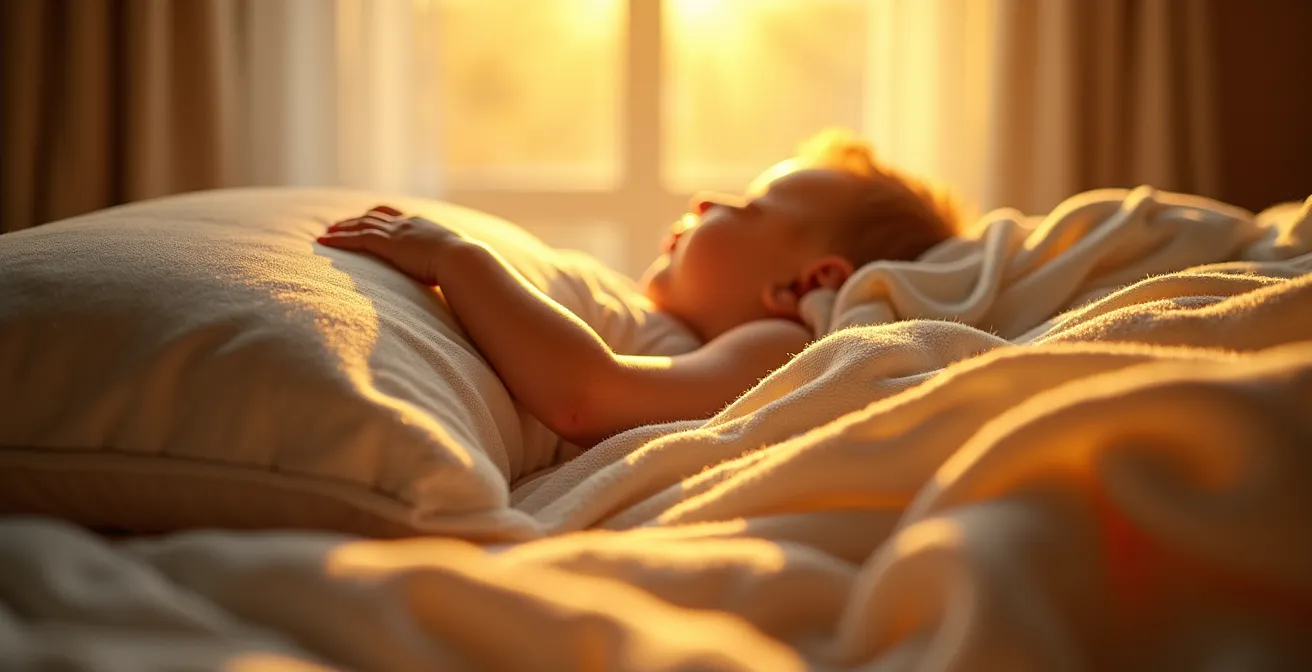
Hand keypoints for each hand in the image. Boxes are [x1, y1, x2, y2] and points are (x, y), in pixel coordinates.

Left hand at [317, 205, 469, 284]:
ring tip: (326, 233)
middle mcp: (407, 223)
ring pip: (361, 225)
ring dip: (341, 229)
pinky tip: (323, 241)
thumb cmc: (465, 267)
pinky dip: (338, 239)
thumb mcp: (455, 262)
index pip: (395, 216)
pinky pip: (357, 238)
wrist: (463, 261)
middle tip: (338, 225)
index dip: (378, 218)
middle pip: (374, 216)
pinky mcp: (388, 244)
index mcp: (423, 225)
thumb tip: (456, 277)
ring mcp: (397, 232)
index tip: (367, 220)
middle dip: (355, 220)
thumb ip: (447, 265)